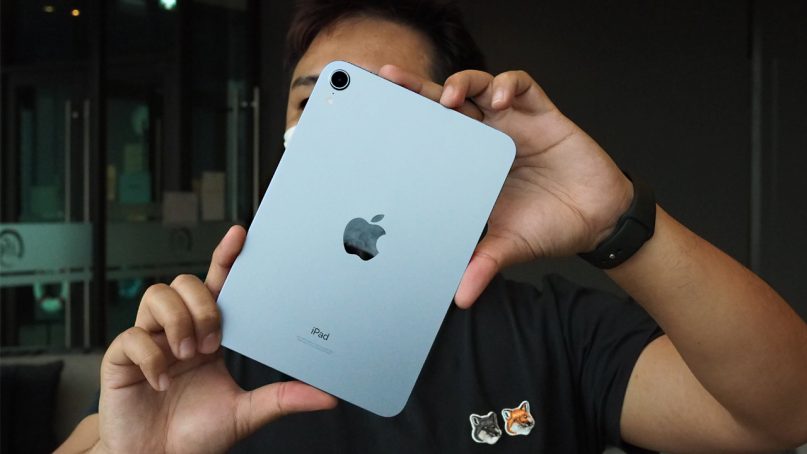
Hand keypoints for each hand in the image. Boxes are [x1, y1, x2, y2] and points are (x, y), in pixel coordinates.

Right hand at [95, 226, 336, 452]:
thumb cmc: (198, 435)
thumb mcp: (247, 414)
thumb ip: (283, 399)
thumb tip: (328, 396)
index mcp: (208, 334)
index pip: (217, 285)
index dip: (226, 258)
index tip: (240, 235)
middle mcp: (179, 330)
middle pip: (186, 283)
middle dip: (202, 306)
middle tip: (212, 343)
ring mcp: (149, 341)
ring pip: (157, 295)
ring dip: (178, 322)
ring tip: (187, 356)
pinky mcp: (122, 359)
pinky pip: (132, 336)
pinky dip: (151, 356)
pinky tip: (162, 381)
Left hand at [379, 66, 633, 307]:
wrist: (598, 221)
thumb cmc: (550, 227)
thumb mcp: (508, 247)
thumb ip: (483, 265)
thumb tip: (461, 298)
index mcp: (470, 165)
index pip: (432, 136)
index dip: (407, 123)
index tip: (377, 118)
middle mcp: (486, 139)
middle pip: (447, 103)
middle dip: (419, 89)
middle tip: (393, 81)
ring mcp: (514, 123)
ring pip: (480, 85)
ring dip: (462, 83)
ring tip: (451, 98)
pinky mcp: (544, 115)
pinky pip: (523, 87)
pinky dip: (509, 85)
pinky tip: (502, 98)